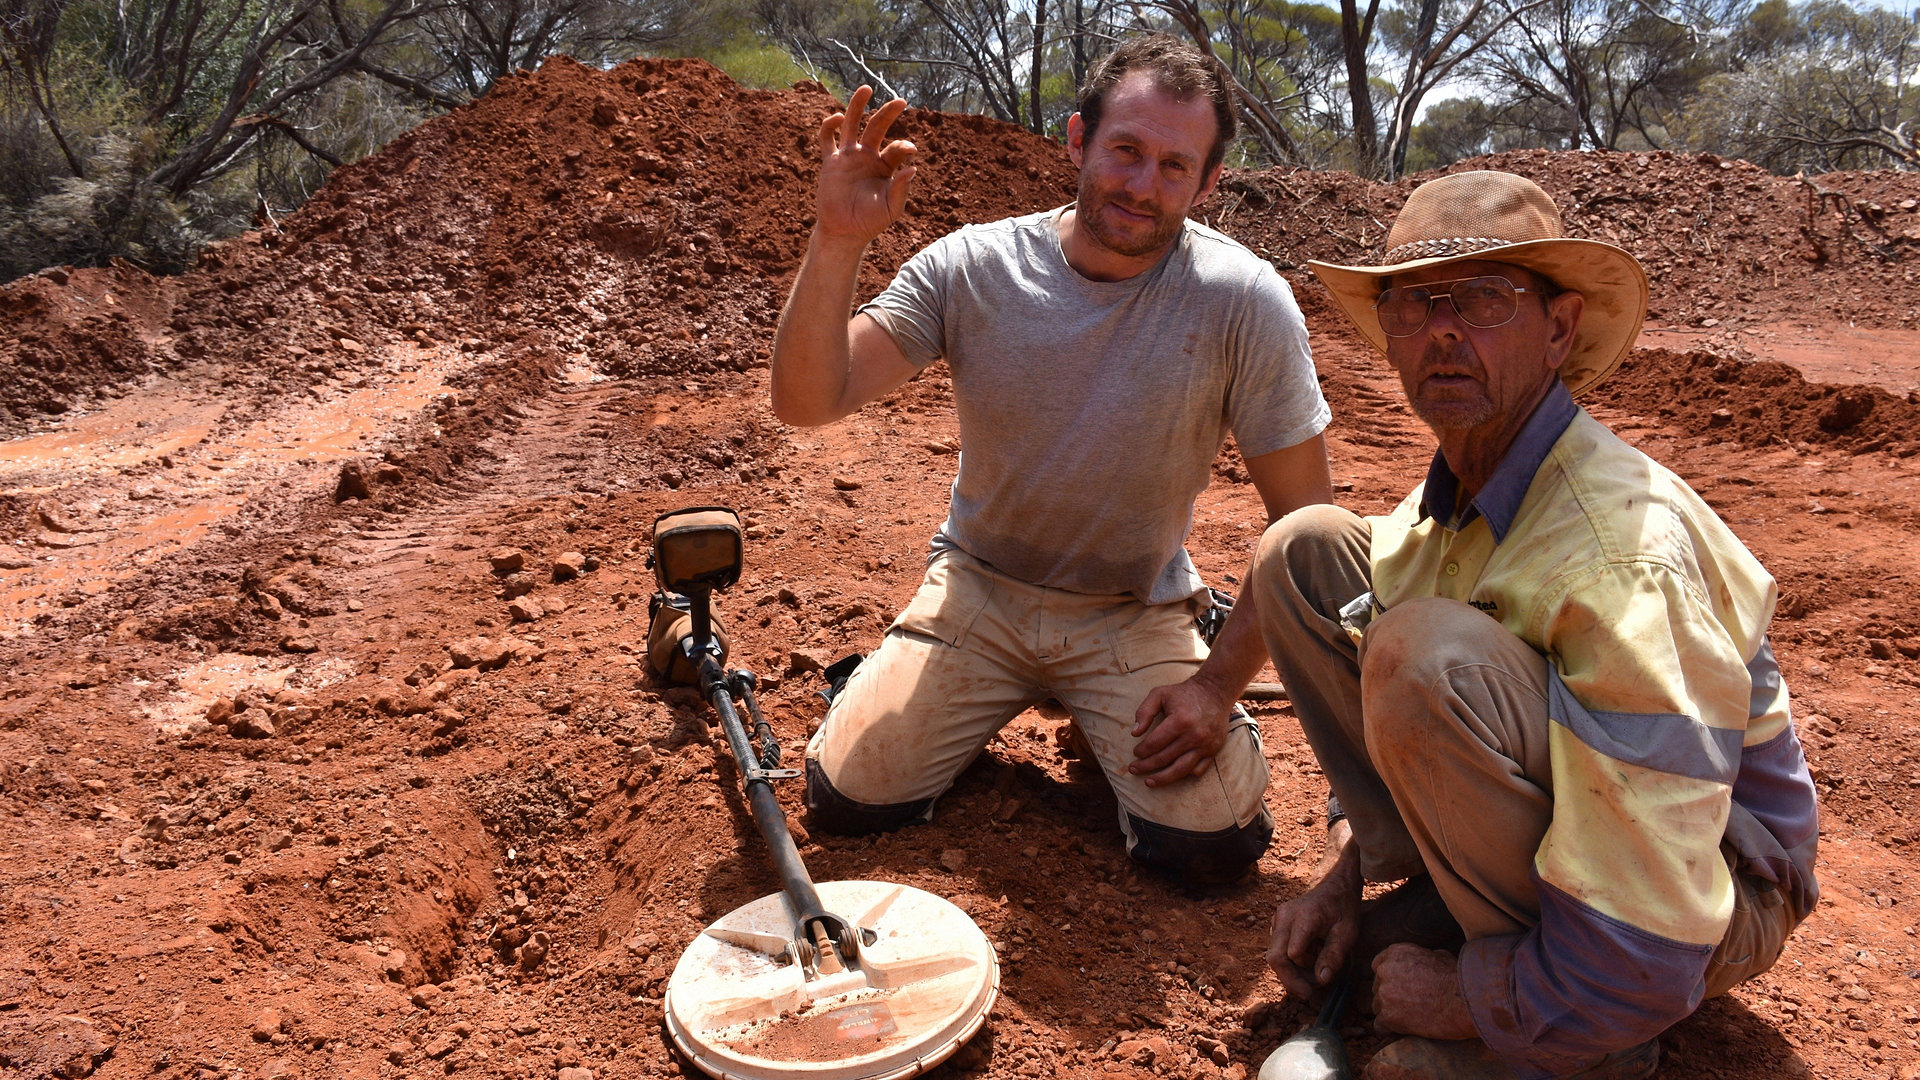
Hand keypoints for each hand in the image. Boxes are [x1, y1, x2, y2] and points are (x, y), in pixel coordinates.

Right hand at [814, 86, 916, 244]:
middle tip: (901, 101)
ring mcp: (848, 157)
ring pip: (852, 124)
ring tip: (866, 88)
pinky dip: (830, 126)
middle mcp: (867, 157)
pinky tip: (837, 118)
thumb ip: (901, 189)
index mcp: (885, 166)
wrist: (845, 232)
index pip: (896, 148)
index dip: (904, 146)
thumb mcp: (892, 208)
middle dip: (889, 113)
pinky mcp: (831, 162)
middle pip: (877, 127)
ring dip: (858, 106)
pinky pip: (827, 139)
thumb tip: (912, 168)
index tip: (910, 149)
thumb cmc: (870, 222)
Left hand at [1128, 675, 1231, 785]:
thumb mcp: (1159, 694)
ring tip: (1149, 782)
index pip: (1155, 743)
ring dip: (1163, 778)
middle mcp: (1194, 736)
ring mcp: (1205, 746)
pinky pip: (1197, 770)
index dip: (1141, 751)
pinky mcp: (1213, 751)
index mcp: (1180, 721)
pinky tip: (1172, 775)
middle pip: (1164, 758)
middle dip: (1146, 766)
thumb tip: (1134, 733)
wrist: (1215, 692)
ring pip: (1180, 770)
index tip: (1135, 752)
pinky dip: (1184, 775)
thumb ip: (1144, 711)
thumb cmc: (1184, 693)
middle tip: (1134, 769)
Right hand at [1266, 854, 1360, 997]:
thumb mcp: (1348, 933)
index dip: (1305, 973)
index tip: (1322, 982)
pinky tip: (1308, 962)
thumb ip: (1334, 955)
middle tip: (1310, 992)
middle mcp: (1284, 916)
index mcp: (1304, 916)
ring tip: (1314, 975)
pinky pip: (1277, 950)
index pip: (1292, 954)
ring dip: (1291, 972)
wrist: (1336, 887)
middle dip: (1291, 979)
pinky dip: (1290, 963)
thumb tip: (1321, 980)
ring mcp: (1277, 919)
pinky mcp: (1276, 925)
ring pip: (1274, 956)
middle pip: (1275, 957)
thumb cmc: (1344, 909)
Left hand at [1370, 944, 1477, 1039]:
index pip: (1379, 965)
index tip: (1399, 986)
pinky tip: (1401, 1031)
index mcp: (1395, 953)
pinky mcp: (1388, 1017)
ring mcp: (1385, 994)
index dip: (1389, 977)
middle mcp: (1385, 971)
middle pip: (1378, 986)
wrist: (1462, 1001)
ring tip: (1409, 1018)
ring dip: (1390, 1012)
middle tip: (1408, 1004)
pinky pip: (1379, 1026)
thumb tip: (1423, 962)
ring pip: (1377, 1006)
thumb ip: (1421, 958)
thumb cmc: (1457, 979)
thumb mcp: (1439, 956)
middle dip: (1390, 995)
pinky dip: (1389, 1030)